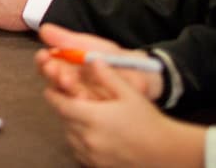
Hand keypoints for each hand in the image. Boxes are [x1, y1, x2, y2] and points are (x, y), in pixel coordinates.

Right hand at [36, 24, 157, 100]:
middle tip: (53, 68)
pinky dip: (83, 101)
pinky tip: (81, 94)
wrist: (142, 73)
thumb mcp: (90, 45)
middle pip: (54, 83)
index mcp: (67, 68)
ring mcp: (82, 100)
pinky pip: (85, 109)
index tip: (43, 55)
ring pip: (67, 96)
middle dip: (52, 75)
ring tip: (67, 78)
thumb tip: (43, 29)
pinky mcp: (95, 112)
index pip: (48, 67)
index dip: (43, 62)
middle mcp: (71, 86)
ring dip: (65, 88)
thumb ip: (67, 39)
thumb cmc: (113, 59)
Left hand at [42, 56, 203, 166]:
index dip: (53, 95)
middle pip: (64, 120)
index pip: (61, 105)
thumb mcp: (129, 93)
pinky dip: (79, 141)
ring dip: (71, 126)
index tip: (51, 89)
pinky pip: (79, 152)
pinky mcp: (96, 166)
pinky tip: (91, 134)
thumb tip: (91, 59)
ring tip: (82, 116)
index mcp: (93, 117)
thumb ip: (107, 75)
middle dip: (64, 109)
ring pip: (69, 137)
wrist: (164, 153)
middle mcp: (88, 138)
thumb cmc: (148, 122)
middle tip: (70, 100)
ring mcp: (91, 155)